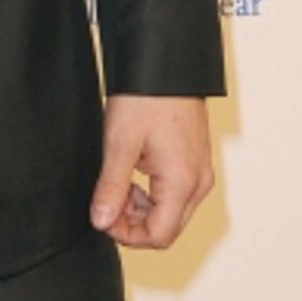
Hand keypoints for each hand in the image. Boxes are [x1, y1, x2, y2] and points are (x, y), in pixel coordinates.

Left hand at [90, 95, 213, 247]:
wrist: (166, 64)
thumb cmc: (147, 96)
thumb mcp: (119, 143)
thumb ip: (111, 187)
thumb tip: (101, 221)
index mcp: (183, 182)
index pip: (159, 236)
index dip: (127, 235)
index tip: (103, 218)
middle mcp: (199, 182)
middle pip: (166, 228)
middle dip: (133, 223)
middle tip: (105, 201)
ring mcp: (200, 172)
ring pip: (171, 213)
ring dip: (141, 209)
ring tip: (116, 185)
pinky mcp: (195, 162)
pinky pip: (175, 194)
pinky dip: (152, 194)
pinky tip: (131, 175)